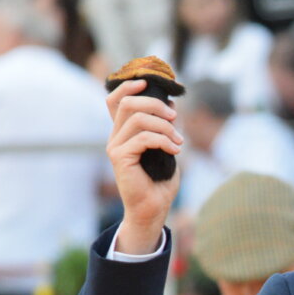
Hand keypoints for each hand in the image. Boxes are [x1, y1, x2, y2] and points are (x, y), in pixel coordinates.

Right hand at [105, 79, 183, 251]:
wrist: (153, 209)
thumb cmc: (160, 182)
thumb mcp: (165, 148)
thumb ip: (164, 127)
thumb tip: (171, 106)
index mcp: (123, 132)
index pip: (115, 99)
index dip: (129, 86)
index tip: (149, 84)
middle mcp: (115, 137)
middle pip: (128, 103)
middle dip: (155, 104)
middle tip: (175, 117)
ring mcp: (115, 146)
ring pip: (138, 118)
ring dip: (165, 126)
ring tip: (179, 141)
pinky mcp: (120, 157)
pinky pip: (144, 138)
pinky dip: (164, 141)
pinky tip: (175, 151)